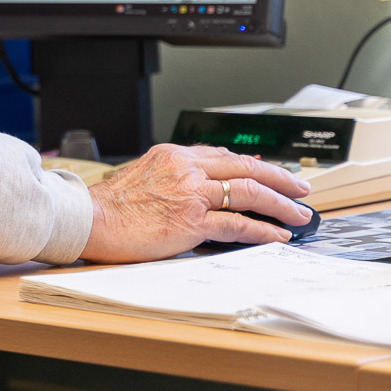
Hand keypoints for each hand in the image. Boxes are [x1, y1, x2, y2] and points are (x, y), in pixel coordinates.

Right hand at [79, 144, 311, 262]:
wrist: (90, 220)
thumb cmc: (111, 207)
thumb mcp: (144, 176)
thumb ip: (174, 178)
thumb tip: (201, 190)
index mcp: (174, 156)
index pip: (224, 155)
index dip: (253, 165)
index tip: (270, 174)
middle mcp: (186, 168)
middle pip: (245, 167)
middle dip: (279, 178)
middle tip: (301, 189)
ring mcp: (191, 193)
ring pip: (248, 191)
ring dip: (280, 203)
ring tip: (299, 214)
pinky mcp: (191, 221)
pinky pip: (237, 223)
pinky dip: (262, 229)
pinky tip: (277, 235)